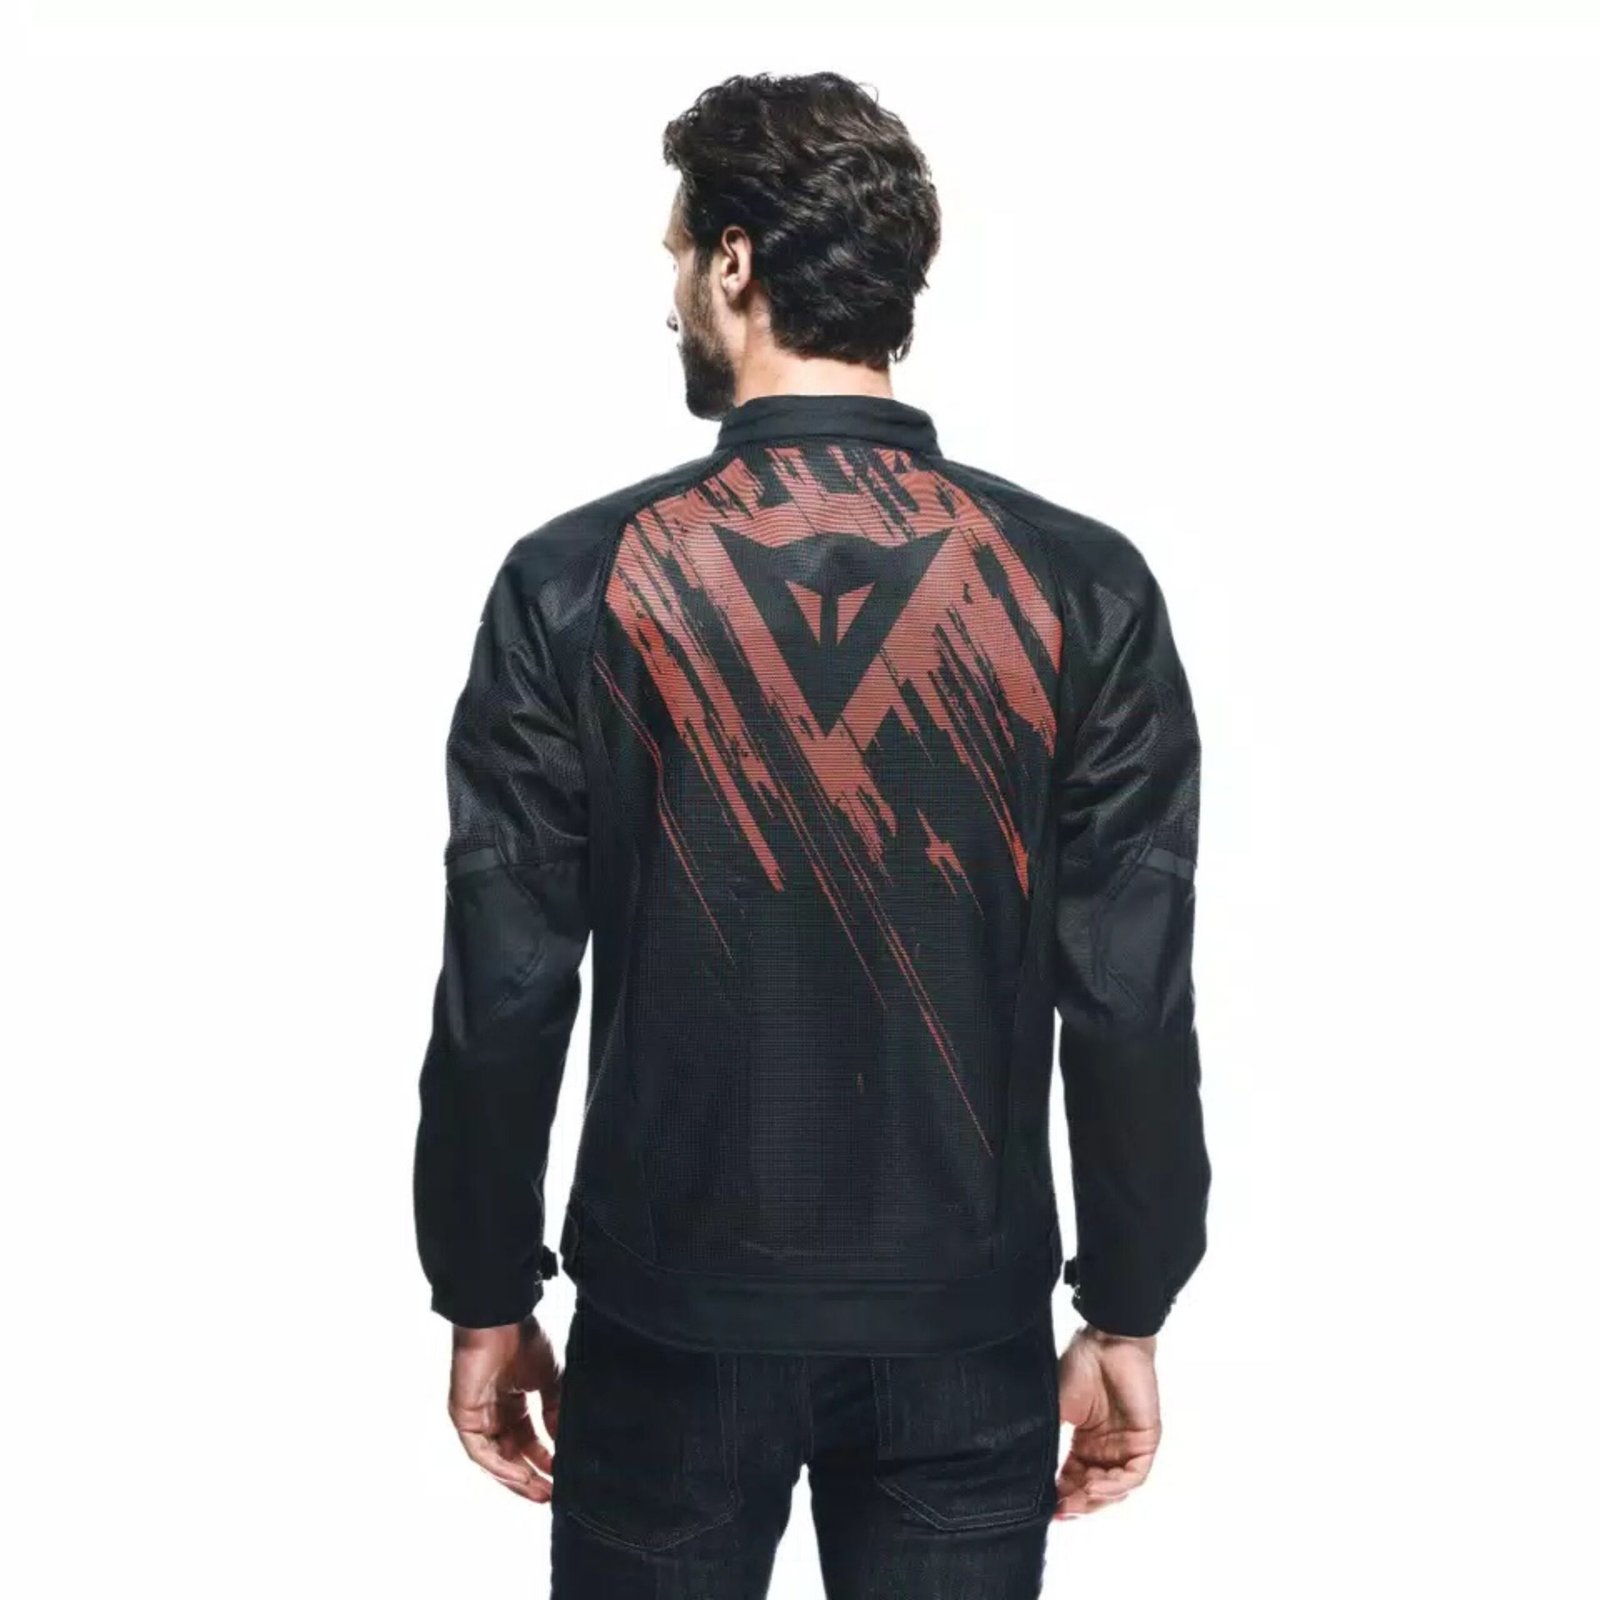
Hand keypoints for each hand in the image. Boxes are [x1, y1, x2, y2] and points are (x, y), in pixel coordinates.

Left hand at [446, 1316, 561, 1502]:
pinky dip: (500, 1467)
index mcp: (512, 1402)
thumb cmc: (524, 1340)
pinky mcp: (464, 1417)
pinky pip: (480, 1452)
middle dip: (531, 1476)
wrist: (502, 1320)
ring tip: (540, 1493)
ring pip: (495, 1459)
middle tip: (552, 1494)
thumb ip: (554, 1412)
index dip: (544, 1460)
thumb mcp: (549, 1380)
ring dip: (517, 1479)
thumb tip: (562, 1443)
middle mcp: (493, 1413)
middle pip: (511, 1455)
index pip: (527, 1441)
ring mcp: (477, 1416)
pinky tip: (521, 1476)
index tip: (562, 1475)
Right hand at [1054, 1324, 1160, 1518]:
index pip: (1074, 1480)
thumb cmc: (1077, 1367)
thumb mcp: (1055, 1409)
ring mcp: (1127, 1446)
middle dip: (1078, 1504)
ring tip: (1075, 1500)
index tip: (1045, 1509)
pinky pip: (1135, 1475)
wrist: (1104, 1341)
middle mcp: (1106, 1449)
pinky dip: (1116, 1485)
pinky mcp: (1146, 1440)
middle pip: (1095, 1490)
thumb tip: (1020, 1468)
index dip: (1061, 1497)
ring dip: (1095, 1498)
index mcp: (1085, 1444)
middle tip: (1060, 1511)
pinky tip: (1096, 1483)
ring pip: (1116, 1489)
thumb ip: (1046, 1439)